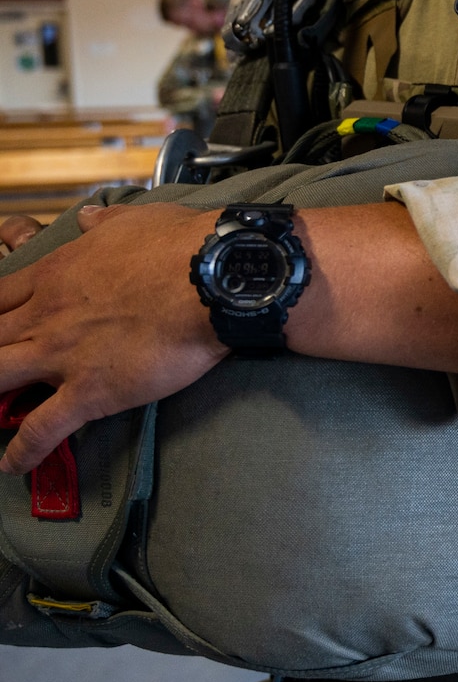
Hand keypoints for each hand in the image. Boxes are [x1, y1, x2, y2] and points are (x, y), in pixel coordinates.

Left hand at [0, 205, 225, 473]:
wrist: (212, 279)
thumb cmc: (180, 243)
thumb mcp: (134, 220)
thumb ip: (104, 222)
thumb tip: (88, 216)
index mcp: (54, 274)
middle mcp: (46, 316)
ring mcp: (62, 356)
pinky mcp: (89, 391)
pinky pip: (41, 428)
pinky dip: (21, 450)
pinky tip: (10, 464)